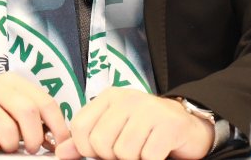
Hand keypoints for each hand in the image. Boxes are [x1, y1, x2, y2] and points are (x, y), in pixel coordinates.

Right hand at [0, 73, 69, 152]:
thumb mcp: (10, 110)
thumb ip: (34, 119)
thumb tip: (61, 142)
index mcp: (13, 82)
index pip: (46, 102)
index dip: (58, 127)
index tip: (60, 145)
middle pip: (28, 112)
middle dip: (34, 138)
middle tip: (30, 149)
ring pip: (7, 130)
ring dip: (9, 146)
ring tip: (3, 145)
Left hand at [54, 90, 213, 159]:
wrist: (189, 127)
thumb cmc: (147, 130)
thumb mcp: (113, 129)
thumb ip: (85, 140)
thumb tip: (61, 153)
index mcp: (108, 97)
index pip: (80, 127)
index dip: (86, 148)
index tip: (100, 152)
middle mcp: (127, 99)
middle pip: (100, 142)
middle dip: (111, 156)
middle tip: (128, 152)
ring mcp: (150, 110)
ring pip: (124, 152)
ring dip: (134, 159)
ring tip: (143, 150)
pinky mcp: (170, 125)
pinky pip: (147, 156)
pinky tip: (158, 152)